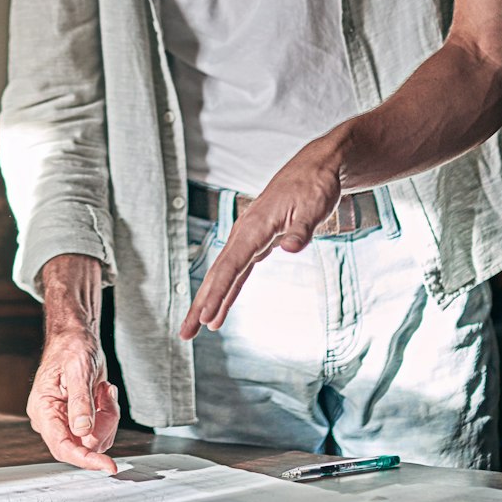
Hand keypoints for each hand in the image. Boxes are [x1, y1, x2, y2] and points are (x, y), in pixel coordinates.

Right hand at [27, 330, 120, 471]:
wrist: (76, 338)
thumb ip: (80, 402)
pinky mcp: (80, 421)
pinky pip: (101, 431)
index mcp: (43, 410)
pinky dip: (109, 414)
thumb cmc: (71, 347)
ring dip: (108, 417)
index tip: (107, 466)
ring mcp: (66, 422)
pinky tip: (104, 393)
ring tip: (104, 391)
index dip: (84, 460)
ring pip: (96, 440)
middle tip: (107, 397)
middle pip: (83, 446)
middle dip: (103, 425)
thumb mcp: (78, 370)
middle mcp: (52, 421)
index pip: (62, 446)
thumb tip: (83, 431)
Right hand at [178, 142, 341, 338]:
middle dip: (200, 304)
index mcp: (255, 226)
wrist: (316, 169)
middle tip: (185, 333)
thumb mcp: (314, 206)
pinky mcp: (257, 243)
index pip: (231, 265)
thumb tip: (290, 247)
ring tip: (193, 328)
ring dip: (208, 302)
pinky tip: (218, 311)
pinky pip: (236, 273)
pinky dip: (226, 292)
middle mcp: (245, 233)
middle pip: (217, 274)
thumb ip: (300, 230)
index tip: (206, 317)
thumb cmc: (314, 185)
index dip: (218, 292)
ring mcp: (248, 239)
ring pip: (222, 275)